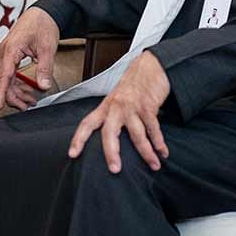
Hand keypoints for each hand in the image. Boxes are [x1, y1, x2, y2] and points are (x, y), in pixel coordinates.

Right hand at [0, 8, 59, 110]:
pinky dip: (15, 83)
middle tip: (26, 107)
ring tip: (29, 102)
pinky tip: (25, 91)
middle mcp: (4, 51)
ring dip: (15, 91)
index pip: (3, 75)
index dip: (1, 92)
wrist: (42, 13)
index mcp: (10, 49)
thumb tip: (43, 86)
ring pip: (5, 78)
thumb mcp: (47, 48)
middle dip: (12, 96)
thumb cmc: (42, 25)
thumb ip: (44, 68)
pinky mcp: (9, 54)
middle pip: (2, 80)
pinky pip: (8, 72)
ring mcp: (5, 53)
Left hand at [68, 51, 170, 173]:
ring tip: (154, 165)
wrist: (149, 66)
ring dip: (147, 153)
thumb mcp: (116, 100)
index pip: (87, 123)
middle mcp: (116, 107)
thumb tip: (110, 141)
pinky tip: (163, 152)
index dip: (78, 139)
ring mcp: (132, 106)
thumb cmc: (132, 86)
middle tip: (115, 169)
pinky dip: (159, 142)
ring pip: (137, 134)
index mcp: (105, 107)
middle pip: (109, 132)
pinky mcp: (147, 105)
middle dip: (111, 152)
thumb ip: (112, 117)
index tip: (72, 154)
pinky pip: (153, 128)